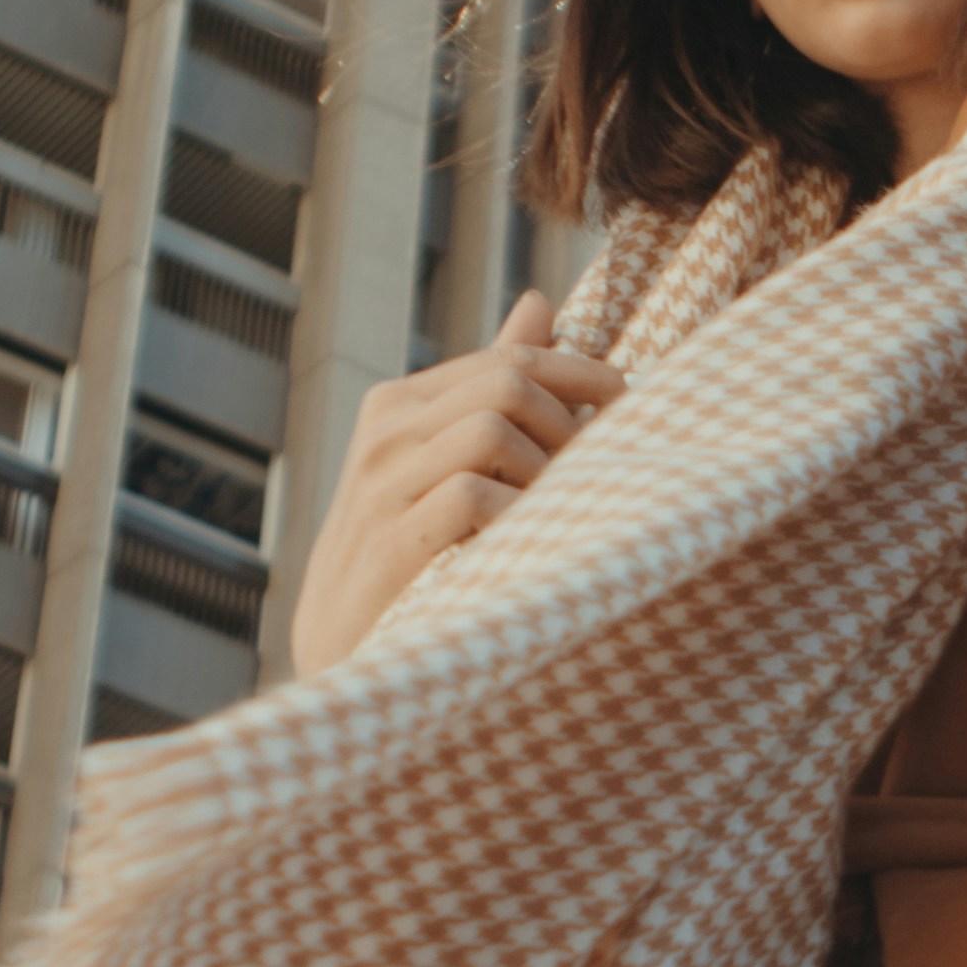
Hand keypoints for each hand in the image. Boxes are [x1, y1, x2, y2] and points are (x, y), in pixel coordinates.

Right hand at [290, 292, 626, 670]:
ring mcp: (382, 486)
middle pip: (508, 384)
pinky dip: (517, 516)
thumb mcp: (439, 464)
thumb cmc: (408, 559)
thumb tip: (541, 305)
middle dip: (571, 422)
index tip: (625, 406)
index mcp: (398, 405)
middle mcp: (385, 434)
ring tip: (559, 514)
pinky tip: (529, 545)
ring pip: (493, 430)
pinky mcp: (390, 541)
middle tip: (603, 468)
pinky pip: (473, 495)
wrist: (340, 661)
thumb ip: (488, 388)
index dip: (580, 376)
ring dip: (546, 473)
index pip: (509, 360)